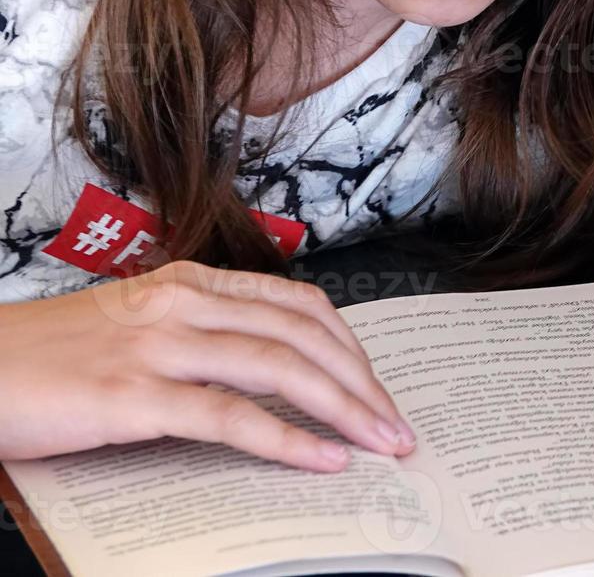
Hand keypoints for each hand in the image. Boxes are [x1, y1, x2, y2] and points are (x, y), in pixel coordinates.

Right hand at [0, 260, 415, 472]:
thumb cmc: (46, 359)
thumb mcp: (133, 329)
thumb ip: (198, 338)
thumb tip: (267, 375)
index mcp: (190, 284)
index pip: (297, 305)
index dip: (350, 347)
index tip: (379, 386)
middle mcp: (184, 305)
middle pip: (304, 336)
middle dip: (363, 383)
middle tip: (398, 426)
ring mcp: (160, 347)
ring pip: (280, 369)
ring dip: (345, 410)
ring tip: (382, 444)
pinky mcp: (134, 396)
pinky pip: (230, 417)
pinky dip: (288, 439)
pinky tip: (324, 459)